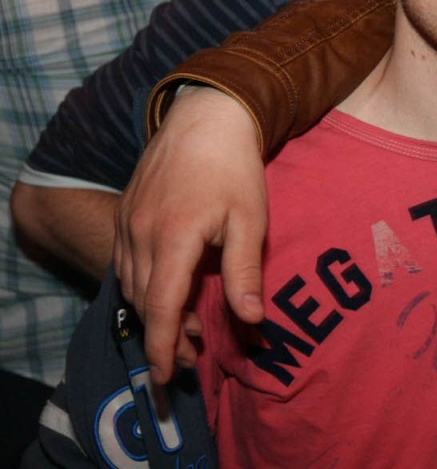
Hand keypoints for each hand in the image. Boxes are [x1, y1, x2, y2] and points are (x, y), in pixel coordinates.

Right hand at [115, 86, 268, 383]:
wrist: (206, 117)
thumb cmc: (235, 168)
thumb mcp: (250, 221)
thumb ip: (245, 273)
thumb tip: (251, 321)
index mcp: (173, 239)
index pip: (160, 308)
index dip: (161, 347)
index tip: (166, 377)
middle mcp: (140, 234)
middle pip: (143, 301)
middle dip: (163, 336)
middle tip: (193, 358)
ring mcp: (128, 222)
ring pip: (131, 284)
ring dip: (154, 312)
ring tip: (189, 328)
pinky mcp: (126, 213)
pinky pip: (127, 262)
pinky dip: (145, 285)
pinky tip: (171, 289)